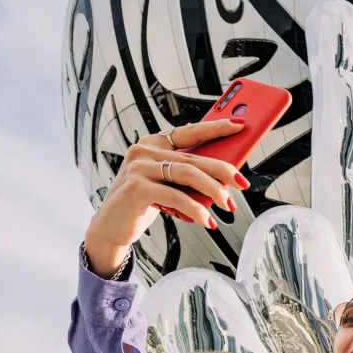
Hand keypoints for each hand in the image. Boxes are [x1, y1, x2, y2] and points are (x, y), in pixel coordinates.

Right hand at [83, 119, 246, 275]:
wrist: (111, 226)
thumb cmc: (143, 202)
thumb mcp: (166, 182)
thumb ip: (185, 170)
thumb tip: (224, 169)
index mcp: (153, 144)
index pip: (189, 131)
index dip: (215, 127)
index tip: (239, 126)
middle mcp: (144, 151)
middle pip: (194, 157)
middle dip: (223, 170)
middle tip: (242, 182)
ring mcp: (138, 168)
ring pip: (188, 174)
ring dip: (213, 191)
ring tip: (227, 205)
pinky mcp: (136, 187)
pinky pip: (176, 196)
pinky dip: (196, 209)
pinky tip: (206, 219)